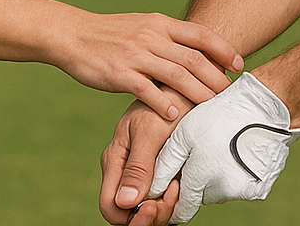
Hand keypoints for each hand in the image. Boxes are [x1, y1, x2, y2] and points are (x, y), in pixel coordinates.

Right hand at [57, 10, 241, 117]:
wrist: (72, 34)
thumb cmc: (110, 34)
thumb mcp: (141, 26)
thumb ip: (166, 37)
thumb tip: (195, 52)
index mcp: (159, 23)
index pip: (200, 34)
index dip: (223, 49)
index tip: (239, 64)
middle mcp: (151, 36)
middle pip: (194, 58)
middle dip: (216, 78)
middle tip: (231, 96)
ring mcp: (135, 54)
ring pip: (176, 75)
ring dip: (198, 93)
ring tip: (212, 109)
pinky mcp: (119, 74)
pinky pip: (146, 90)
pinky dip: (162, 104)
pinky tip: (174, 117)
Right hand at [100, 93, 188, 224]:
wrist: (189, 86)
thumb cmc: (168, 100)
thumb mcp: (150, 130)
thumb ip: (138, 166)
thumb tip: (125, 202)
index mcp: (115, 161)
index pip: (110, 206)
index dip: (130, 217)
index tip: (154, 205)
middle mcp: (126, 171)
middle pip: (130, 213)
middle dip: (152, 215)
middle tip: (173, 195)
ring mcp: (144, 173)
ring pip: (149, 210)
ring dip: (166, 206)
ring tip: (180, 184)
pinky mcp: (162, 172)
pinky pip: (163, 199)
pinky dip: (175, 198)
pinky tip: (183, 181)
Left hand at [148, 73, 299, 222]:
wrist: (264, 107)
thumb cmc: (220, 114)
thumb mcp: (184, 134)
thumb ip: (164, 166)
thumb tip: (148, 192)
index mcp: (200, 179)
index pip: (180, 210)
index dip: (172, 200)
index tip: (172, 184)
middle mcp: (222, 192)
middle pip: (199, 197)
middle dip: (194, 181)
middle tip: (197, 152)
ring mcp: (242, 192)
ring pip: (218, 191)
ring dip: (213, 177)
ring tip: (217, 147)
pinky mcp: (259, 188)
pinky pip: (237, 187)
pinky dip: (232, 175)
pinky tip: (233, 151)